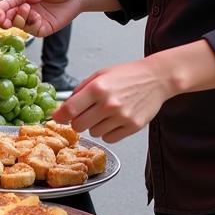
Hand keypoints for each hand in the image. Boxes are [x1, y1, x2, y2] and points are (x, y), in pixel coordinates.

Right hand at [0, 0, 81, 36]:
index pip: (7, 5)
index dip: (0, 10)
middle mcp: (25, 10)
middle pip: (9, 18)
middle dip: (4, 20)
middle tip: (3, 21)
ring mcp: (33, 21)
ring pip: (19, 25)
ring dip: (19, 19)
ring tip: (26, 9)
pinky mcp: (43, 29)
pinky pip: (33, 31)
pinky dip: (32, 24)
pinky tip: (37, 16)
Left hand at [52, 59, 167, 141]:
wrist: (157, 78)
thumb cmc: (127, 75)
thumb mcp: (100, 75)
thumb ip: (80, 91)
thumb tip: (63, 107)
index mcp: (98, 88)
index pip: (70, 109)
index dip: (60, 116)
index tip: (57, 117)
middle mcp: (109, 104)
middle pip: (79, 126)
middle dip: (77, 122)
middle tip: (84, 114)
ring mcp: (122, 117)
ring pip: (94, 133)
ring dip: (94, 126)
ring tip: (105, 113)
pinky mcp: (133, 127)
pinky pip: (109, 139)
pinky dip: (108, 132)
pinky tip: (114, 120)